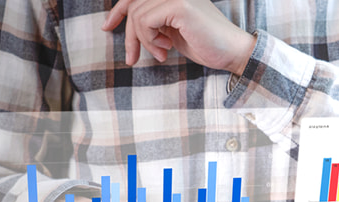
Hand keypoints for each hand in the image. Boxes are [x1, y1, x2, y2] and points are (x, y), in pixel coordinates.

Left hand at [101, 0, 256, 74]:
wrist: (232, 52)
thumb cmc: (205, 44)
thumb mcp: (170, 30)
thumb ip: (152, 21)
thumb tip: (126, 21)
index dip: (117, 11)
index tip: (107, 27)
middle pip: (133, 5)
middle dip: (129, 35)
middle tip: (132, 59)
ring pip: (137, 15)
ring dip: (144, 41)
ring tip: (161, 54)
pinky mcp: (180, 5)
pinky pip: (146, 21)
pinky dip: (150, 40)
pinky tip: (165, 50)